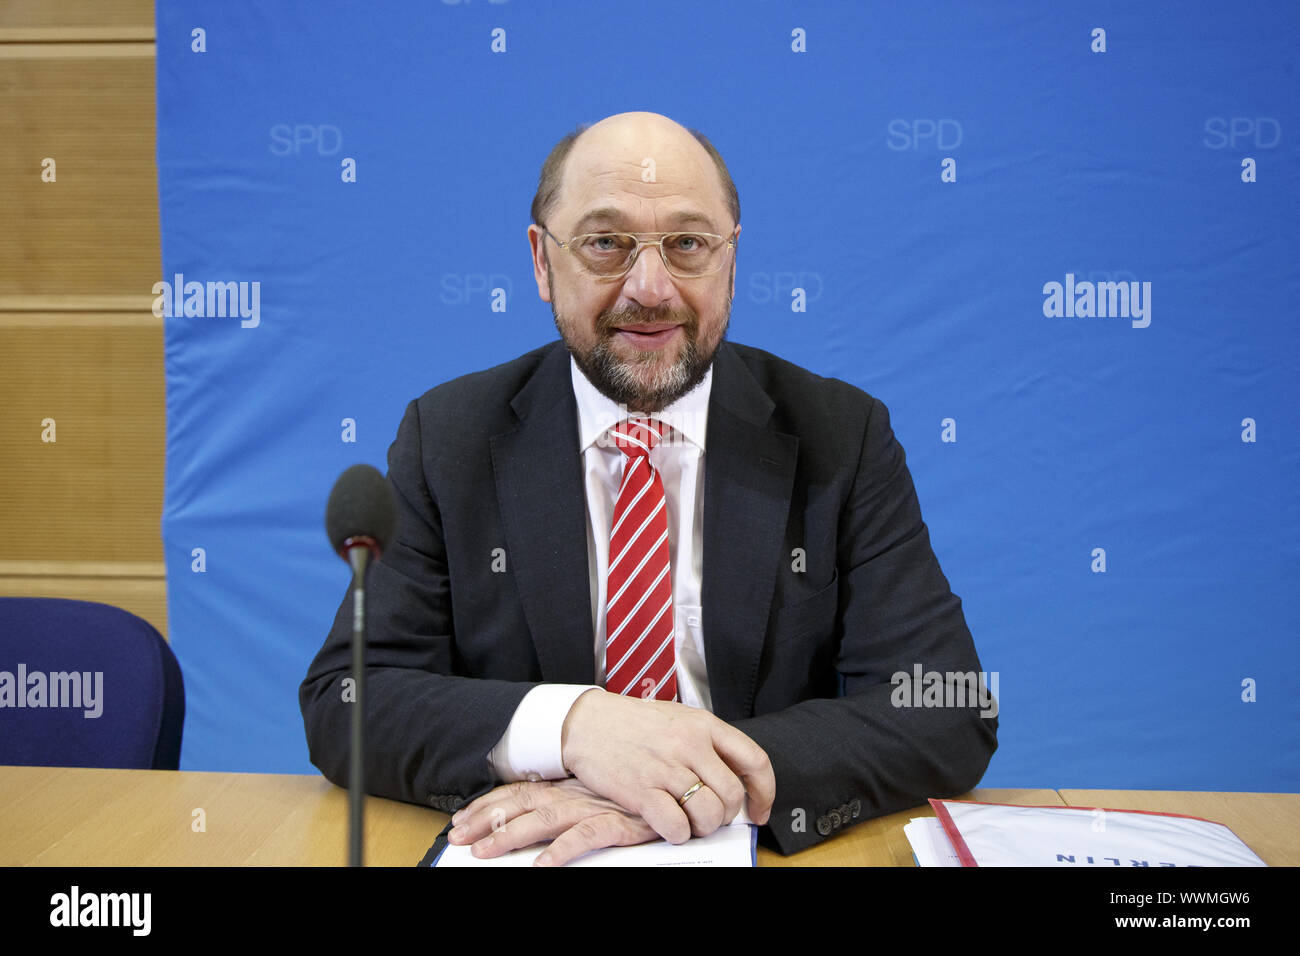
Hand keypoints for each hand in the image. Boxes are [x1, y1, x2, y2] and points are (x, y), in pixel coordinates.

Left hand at [447, 778, 658, 866]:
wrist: (679, 784)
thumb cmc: (637, 790)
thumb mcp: (596, 791)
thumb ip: (567, 800)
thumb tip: (532, 816)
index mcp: (568, 785)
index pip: (519, 792)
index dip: (488, 805)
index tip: (462, 818)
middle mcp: (576, 794)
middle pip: (522, 804)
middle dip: (487, 820)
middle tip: (460, 838)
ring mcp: (595, 807)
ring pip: (545, 820)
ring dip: (513, 835)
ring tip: (487, 851)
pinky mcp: (619, 823)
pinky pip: (586, 837)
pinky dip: (563, 850)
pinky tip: (544, 864)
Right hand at [560, 688, 774, 844]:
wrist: (586, 722)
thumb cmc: (632, 723)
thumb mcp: (678, 719)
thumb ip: (707, 743)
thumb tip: (736, 777)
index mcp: (704, 725)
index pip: (755, 760)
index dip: (764, 792)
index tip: (760, 809)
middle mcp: (690, 745)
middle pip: (732, 795)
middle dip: (727, 815)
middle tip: (711, 816)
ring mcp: (666, 768)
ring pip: (709, 813)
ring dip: (703, 827)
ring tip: (690, 822)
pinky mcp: (642, 791)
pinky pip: (677, 826)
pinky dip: (678, 834)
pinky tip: (669, 825)